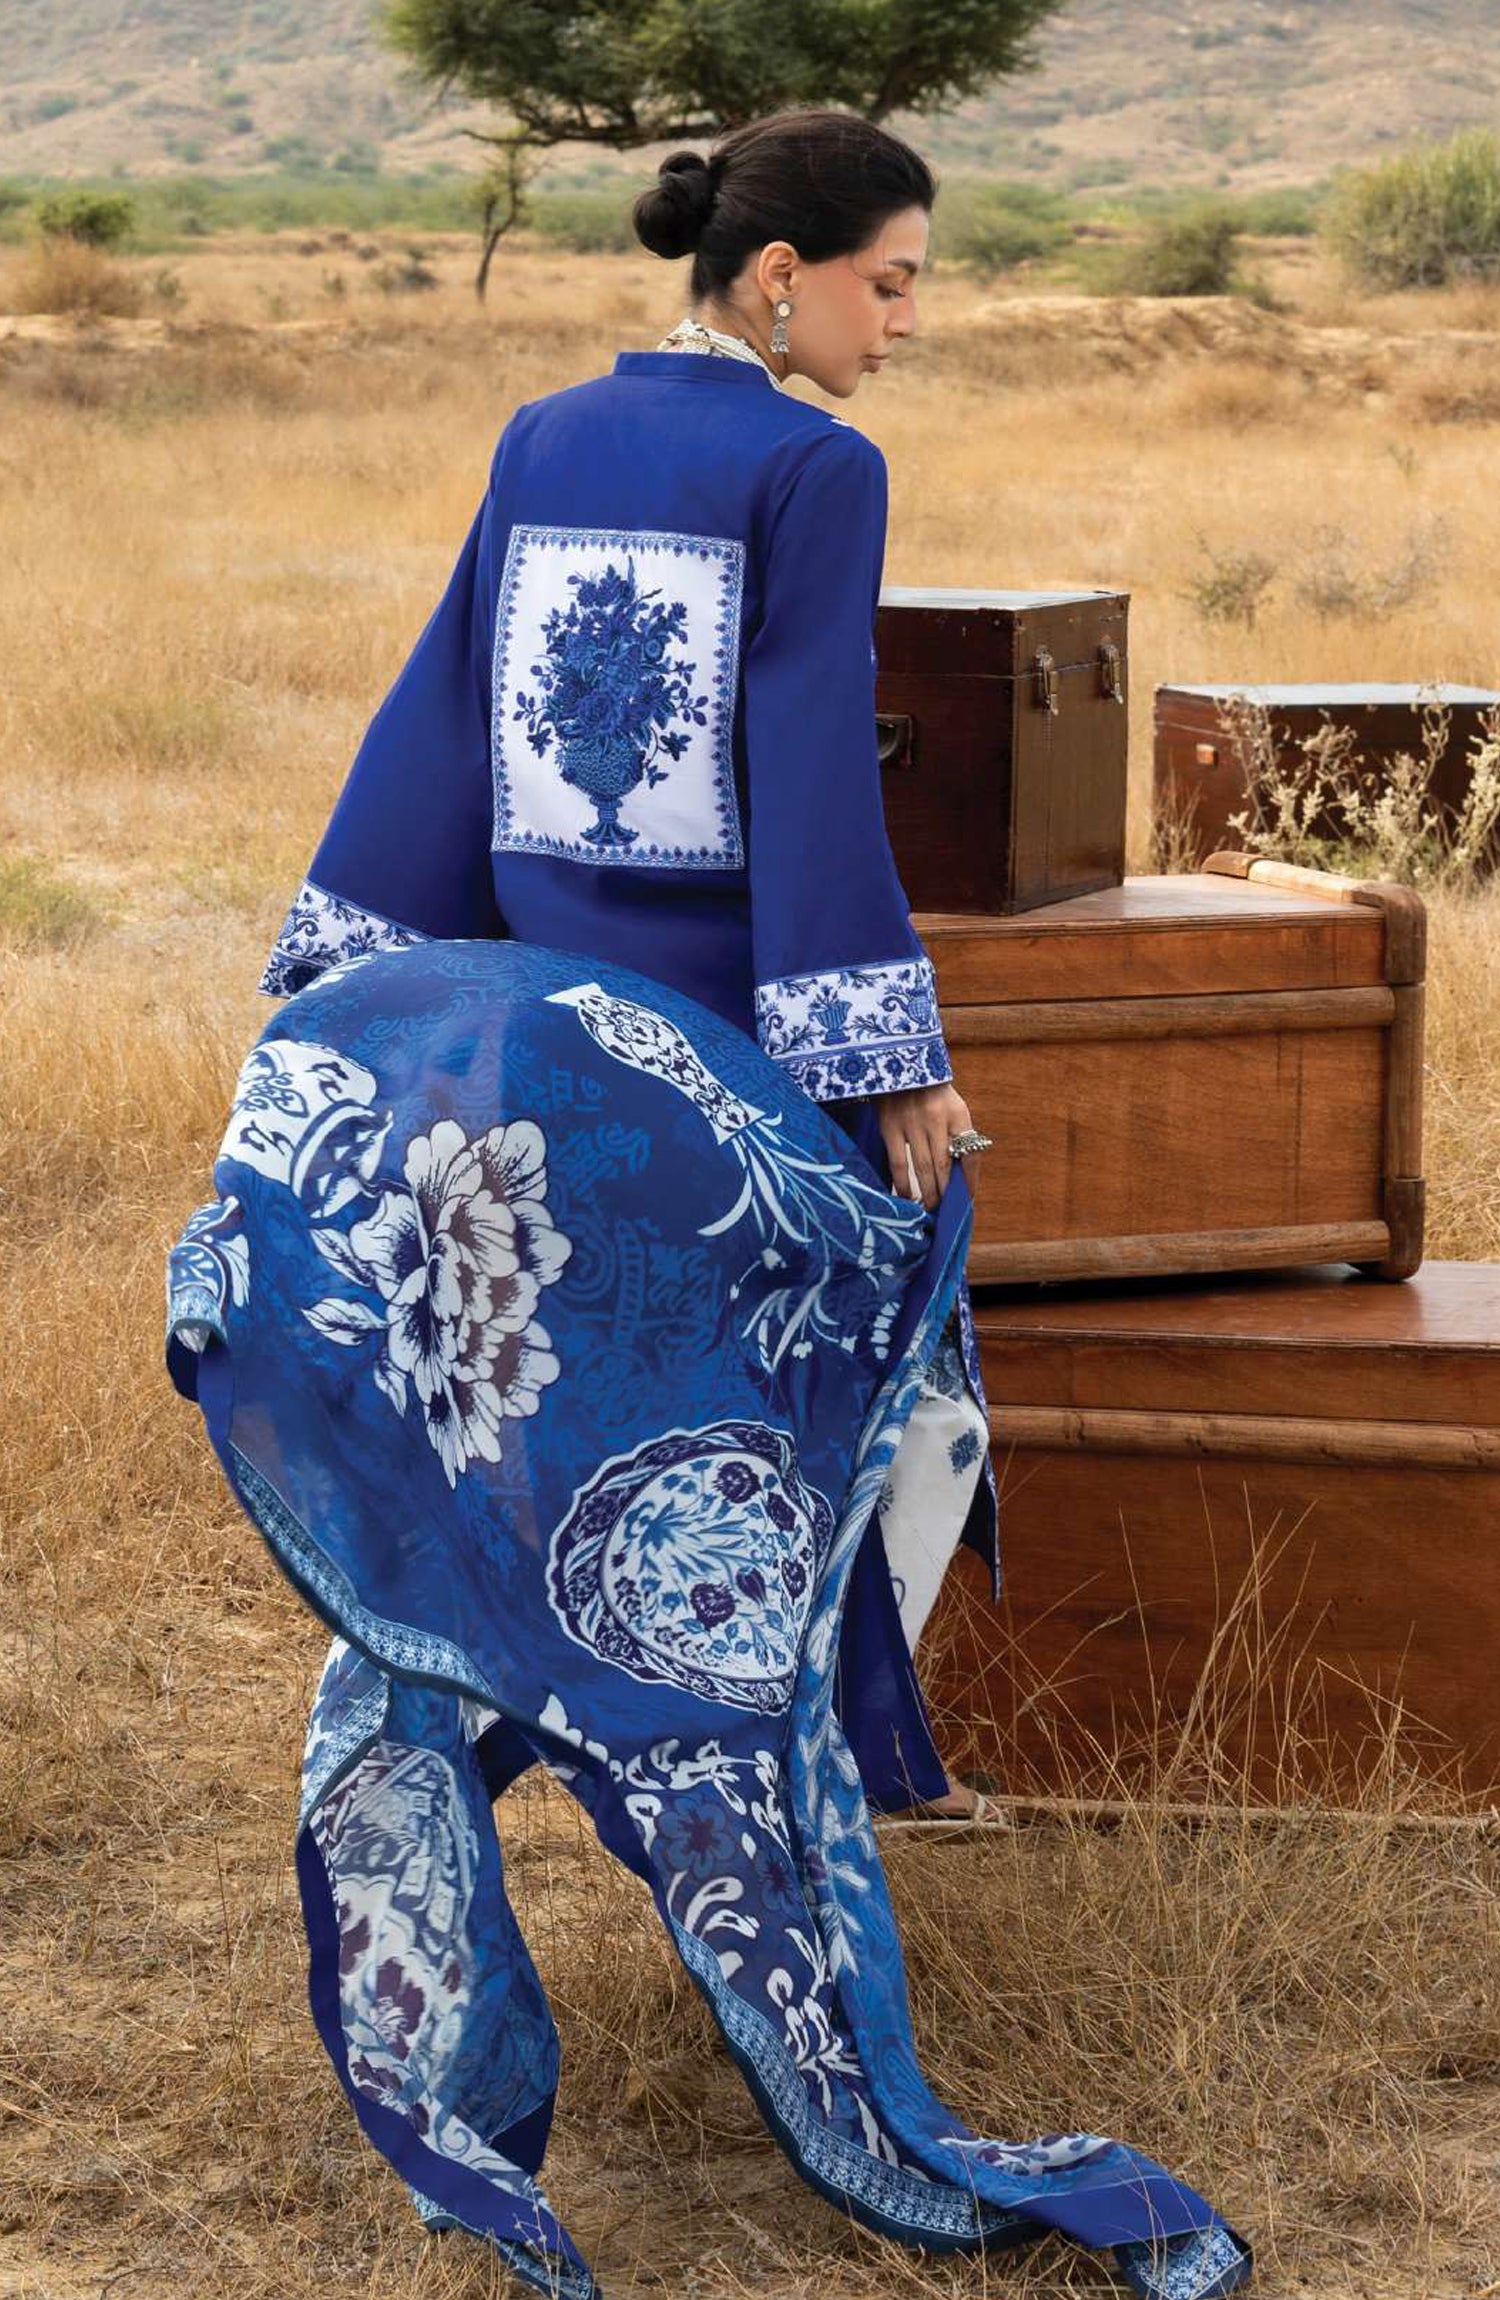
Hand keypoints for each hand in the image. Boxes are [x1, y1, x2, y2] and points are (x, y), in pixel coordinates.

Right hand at [876, 1080, 978, 1213]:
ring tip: (929, 1206)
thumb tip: (958, 1173)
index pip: (970, 1153)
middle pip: (945, 1165)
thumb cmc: (928, 1091)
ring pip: (923, 1168)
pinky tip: (905, 1196)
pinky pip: (898, 1162)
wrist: (897, 1061)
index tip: (966, 1197)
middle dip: (946, 1192)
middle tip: (945, 1210)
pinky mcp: (890, 1126)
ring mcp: (912, 1122)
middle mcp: (937, 1118)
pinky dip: (902, 1183)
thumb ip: (956, 1134)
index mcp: (957, 1113)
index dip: (969, 1179)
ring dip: (927, 1192)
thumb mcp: (950, 1105)